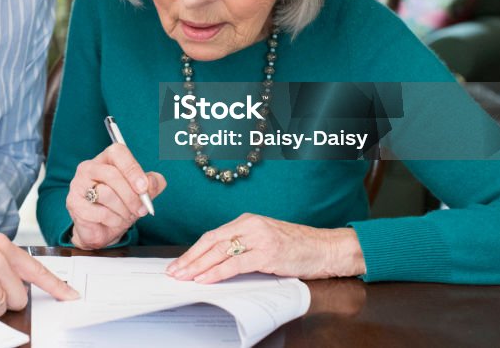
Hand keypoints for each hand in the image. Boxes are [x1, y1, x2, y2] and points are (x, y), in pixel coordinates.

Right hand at [66, 144, 165, 249]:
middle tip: (142, 209)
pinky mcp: (74, 203)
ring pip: (106, 194)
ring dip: (123, 210)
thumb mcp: (141, 194)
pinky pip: (99, 212)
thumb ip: (152, 184)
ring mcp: (78, 184)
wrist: (102, 229)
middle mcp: (89, 167)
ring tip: (125, 216)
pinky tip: (113, 221)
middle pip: (112, 175)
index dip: (132, 169)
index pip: (117, 152)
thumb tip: (152, 182)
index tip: (143, 188)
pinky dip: (113, 220)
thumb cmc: (121, 206)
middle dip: (131, 196)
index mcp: (106, 159)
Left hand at [166, 213, 365, 281]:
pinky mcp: (267, 253)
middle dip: (190, 258)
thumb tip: (216, 262)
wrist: (325, 248)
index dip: (193, 250)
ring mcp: (259, 238)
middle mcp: (250, 225)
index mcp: (247, 221)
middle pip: (211, 242)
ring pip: (220, 252)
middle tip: (174, 272)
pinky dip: (218, 272)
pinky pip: (236, 264)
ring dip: (199, 266)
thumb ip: (244, 246)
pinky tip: (206, 278)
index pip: (212, 236)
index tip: (179, 263)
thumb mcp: (265, 240)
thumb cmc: (297, 247)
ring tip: (184, 277)